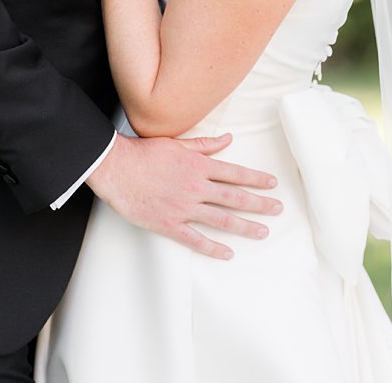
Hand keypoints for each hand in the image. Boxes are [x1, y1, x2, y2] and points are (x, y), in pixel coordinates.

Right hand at [86, 132, 281, 259]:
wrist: (114, 167)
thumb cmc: (141, 152)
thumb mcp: (174, 142)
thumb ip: (203, 144)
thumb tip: (227, 139)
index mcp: (197, 166)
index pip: (235, 174)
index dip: (256, 179)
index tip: (272, 184)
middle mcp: (195, 187)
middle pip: (235, 198)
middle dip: (260, 204)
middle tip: (277, 210)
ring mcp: (183, 207)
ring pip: (222, 220)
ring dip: (245, 227)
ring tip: (262, 232)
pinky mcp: (169, 223)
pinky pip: (196, 239)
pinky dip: (213, 248)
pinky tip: (227, 253)